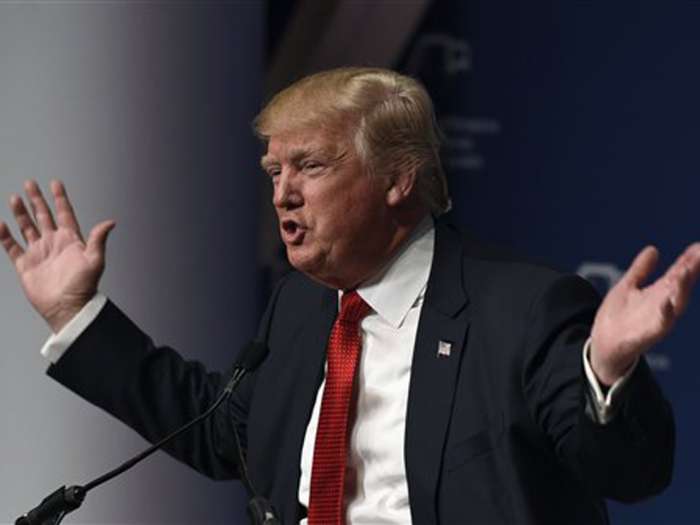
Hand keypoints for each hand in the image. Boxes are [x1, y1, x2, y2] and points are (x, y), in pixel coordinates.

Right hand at [0, 180, 114, 332]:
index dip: (60, 198)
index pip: (64, 213)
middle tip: (30, 183)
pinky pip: (11, 247)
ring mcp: (39, 253)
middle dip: (37, 200)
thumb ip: (98, 239)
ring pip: (27, 227)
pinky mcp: (26, 265)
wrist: (67, 307)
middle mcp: (54, 243)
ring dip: (21, 213)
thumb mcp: (95, 260)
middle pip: (43, 216)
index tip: (55, 183)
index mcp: (70, 240)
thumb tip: (111, 222)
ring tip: (15, 198)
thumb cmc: (84, 286)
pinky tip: (0, 224)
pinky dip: (4, 235)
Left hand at [590, 243, 699, 384]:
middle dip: (692, 269)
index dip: (689, 259)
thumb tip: (653, 249)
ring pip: (675, 303)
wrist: (605, 345)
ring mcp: (658, 320)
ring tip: (687, 270)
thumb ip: (641, 270)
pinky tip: (668, 303)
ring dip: (682, 288)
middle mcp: (663, 305)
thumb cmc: (617, 317)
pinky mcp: (648, 334)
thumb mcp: (627, 287)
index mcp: (659, 293)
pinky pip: (660, 325)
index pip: (678, 272)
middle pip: (681, 285)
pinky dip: (666, 314)